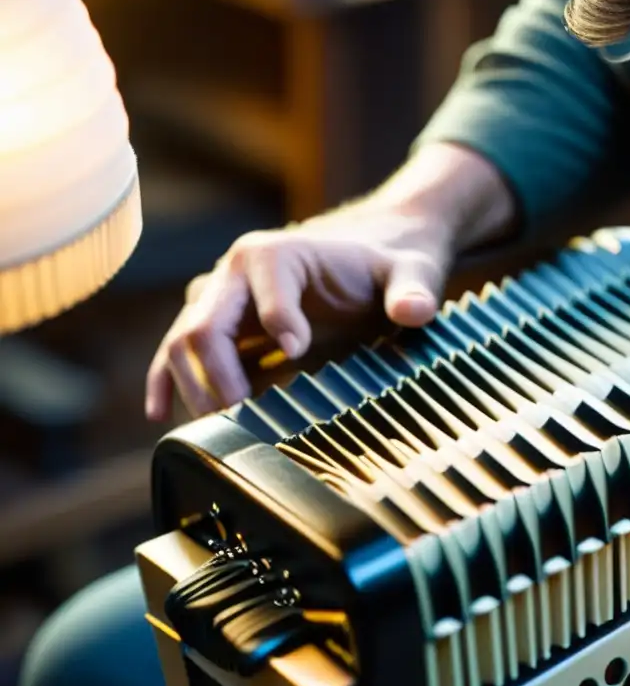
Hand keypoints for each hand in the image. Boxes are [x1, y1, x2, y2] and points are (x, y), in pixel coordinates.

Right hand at [144, 205, 453, 420]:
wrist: (367, 257)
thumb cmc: (384, 267)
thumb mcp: (409, 274)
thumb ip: (412, 290)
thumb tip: (413, 311)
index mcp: (274, 254)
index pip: (263, 292)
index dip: (280, 326)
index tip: (301, 354)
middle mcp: (233, 273)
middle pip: (204, 326)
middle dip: (220, 377)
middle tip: (245, 419)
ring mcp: (219, 300)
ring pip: (182, 344)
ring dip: (196, 390)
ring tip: (220, 431)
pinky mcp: (216, 325)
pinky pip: (176, 353)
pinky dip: (168, 382)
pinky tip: (161, 414)